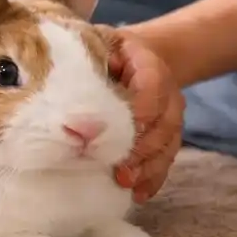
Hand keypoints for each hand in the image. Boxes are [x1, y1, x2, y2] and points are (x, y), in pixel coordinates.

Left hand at [100, 25, 184, 202]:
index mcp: (150, 64)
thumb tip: (66, 89)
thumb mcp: (99, 43)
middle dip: (141, 148)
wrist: (137, 59)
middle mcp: (168, 92)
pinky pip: (166, 159)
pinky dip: (154, 178)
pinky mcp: (168, 137)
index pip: (153, 86)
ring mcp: (171, 117)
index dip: (141, 109)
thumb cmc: (109, 53)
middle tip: (119, 167)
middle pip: (163, 123)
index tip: (119, 128)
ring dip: (147, 167)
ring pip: (167, 145)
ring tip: (125, 182)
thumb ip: (89, 59)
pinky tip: (139, 193)